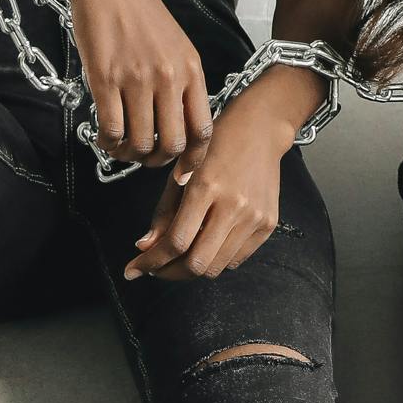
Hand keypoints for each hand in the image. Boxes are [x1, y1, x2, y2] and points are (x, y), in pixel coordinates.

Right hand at [53, 0, 213, 167]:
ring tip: (120, 148)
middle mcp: (169, 77)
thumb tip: (179, 124)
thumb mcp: (175, 45)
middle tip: (144, 157)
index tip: (181, 172)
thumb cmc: (140, 12)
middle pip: (172, 143)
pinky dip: (108, 143)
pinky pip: (112, 130)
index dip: (193, 160)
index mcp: (192, 69)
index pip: (202, 130)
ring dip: (130, 155)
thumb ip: (181, 82)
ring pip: (141, 143)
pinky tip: (103, 137)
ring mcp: (137, 79)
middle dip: (158, 161)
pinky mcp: (105, 79)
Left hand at [122, 96, 283, 279]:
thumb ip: (164, 212)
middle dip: (170, 272)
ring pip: (217, 267)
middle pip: (197, 264)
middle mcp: (234, 206)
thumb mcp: (182, 171)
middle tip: (156, 268)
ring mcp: (254, 217)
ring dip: (192, 269)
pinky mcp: (268, 224)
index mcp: (207, 188)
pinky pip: (236, 259)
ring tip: (179, 256)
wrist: (260, 130)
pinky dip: (216, 259)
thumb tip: (145, 248)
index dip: (151, 262)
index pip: (176, 241)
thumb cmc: (217, 145)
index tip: (134, 270)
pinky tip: (205, 245)